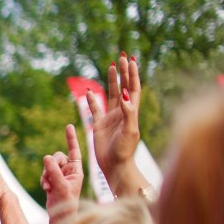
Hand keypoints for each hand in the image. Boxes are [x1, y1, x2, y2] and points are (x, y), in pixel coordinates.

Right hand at [40, 124, 83, 216]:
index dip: (71, 138)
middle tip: (50, 176)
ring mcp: (60, 175)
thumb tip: (46, 156)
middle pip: (57, 157)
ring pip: (48, 166)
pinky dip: (43, 180)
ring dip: (46, 175)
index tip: (69, 126)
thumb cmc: (66, 202)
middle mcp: (69, 171)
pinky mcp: (53, 180)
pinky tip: (46, 189)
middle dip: (51, 166)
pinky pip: (44, 174)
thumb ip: (53, 171)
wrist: (61, 215)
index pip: (74, 150)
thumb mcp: (60, 185)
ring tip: (48, 187)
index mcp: (77, 170)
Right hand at [88, 53, 140, 178]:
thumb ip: (128, 112)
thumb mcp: (130, 130)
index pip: (133, 88)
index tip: (131, 60)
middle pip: (124, 87)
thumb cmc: (125, 150)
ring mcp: (111, 118)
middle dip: (123, 72)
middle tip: (122, 57)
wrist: (115, 166)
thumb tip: (126, 94)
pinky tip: (89, 92)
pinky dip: (92, 100)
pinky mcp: (100, 125)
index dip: (132, 74)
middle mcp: (122, 112)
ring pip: (112, 94)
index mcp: (132, 112)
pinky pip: (95, 109)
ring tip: (111, 67)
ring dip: (111, 81)